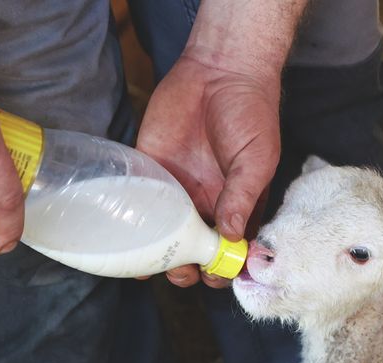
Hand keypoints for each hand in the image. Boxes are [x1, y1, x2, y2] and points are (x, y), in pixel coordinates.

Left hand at [136, 52, 280, 287]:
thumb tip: (231, 236)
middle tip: (181, 270)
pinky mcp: (150, 169)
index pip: (227, 248)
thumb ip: (242, 197)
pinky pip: (138, 203)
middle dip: (187, 268)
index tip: (214, 274)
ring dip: (157, 254)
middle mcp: (205, 203)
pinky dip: (131, 224)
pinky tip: (125, 241)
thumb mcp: (257, 159)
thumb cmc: (251, 113)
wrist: (220, 69)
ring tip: (154, 263)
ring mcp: (176, 188)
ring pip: (162, 234)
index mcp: (235, 205)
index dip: (222, 267)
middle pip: (192, 249)